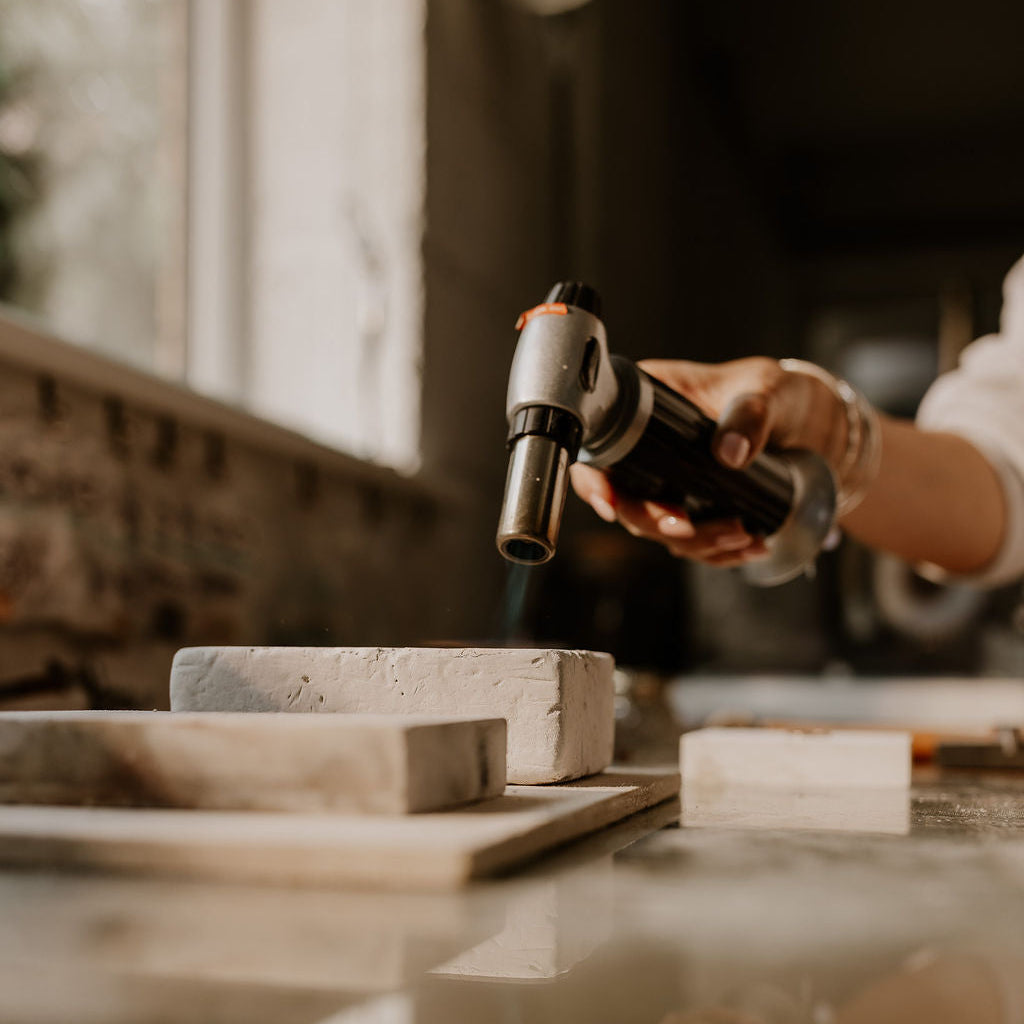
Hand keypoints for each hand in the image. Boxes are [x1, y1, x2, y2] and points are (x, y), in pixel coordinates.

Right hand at [569, 357, 843, 564]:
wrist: (811, 423)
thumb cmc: (778, 392)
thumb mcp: (766, 391)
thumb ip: (751, 414)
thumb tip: (729, 451)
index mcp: (649, 407)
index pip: (602, 448)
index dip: (594, 481)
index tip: (610, 504)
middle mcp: (650, 448)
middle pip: (625, 499)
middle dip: (655, 522)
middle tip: (688, 527)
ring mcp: (669, 482)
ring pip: (660, 528)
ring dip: (696, 543)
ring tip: (742, 536)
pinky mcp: (694, 507)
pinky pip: (692, 542)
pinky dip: (717, 552)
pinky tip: (751, 546)